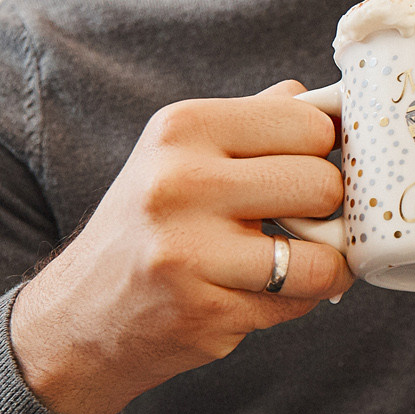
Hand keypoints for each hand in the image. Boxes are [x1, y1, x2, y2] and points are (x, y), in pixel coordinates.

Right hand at [10, 80, 352, 413]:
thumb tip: (334, 101)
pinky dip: (296, 301)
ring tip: (299, 260)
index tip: (309, 167)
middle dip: (328, 209)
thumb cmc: (153, 223)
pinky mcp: (204, 310)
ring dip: (325, 264)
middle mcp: (180, 182)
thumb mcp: (185, 152)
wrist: (80, 313)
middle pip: (321, 184)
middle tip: (303, 219)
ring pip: (322, 256)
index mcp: (183, 127)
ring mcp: (189, 251)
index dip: (324, 151)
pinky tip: (262, 292)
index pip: (309, 124)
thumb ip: (257, 120)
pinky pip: (296, 302)